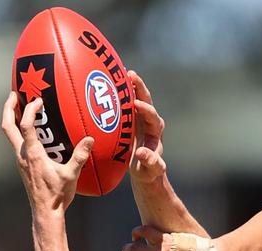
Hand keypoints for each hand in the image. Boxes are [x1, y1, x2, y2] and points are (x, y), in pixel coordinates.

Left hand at [1, 93, 93, 213]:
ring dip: (12, 118)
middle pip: (7, 125)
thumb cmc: (57, 195)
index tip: (38, 101)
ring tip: (20, 108)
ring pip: (9, 133)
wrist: (45, 211)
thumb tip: (90, 140)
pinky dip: (19, 130)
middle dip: (9, 108)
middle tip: (15, 94)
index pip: (26, 126)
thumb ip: (80, 156)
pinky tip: (31, 131)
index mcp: (32, 154)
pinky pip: (17, 142)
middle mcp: (22, 155)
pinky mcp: (22, 164)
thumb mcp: (71, 174)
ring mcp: (20, 160)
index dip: (30, 110)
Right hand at [128, 70, 165, 184]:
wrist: (143, 168)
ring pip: (135, 96)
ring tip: (119, 69)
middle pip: (147, 100)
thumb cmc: (147, 171)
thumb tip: (142, 154)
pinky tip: (105, 78)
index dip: (146, 110)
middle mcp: (149, 120)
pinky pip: (123, 100)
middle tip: (130, 75)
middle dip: (140, 87)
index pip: (153, 117)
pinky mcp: (128, 116)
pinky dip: (117, 90)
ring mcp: (138, 117)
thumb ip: (150, 163)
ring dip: (128, 83)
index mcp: (156, 132)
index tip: (137, 104)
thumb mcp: (149, 170)